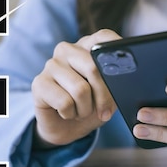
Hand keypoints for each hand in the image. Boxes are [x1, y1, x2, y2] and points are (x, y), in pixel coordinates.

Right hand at [31, 29, 120, 146]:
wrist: (65, 128)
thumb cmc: (90, 107)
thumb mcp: (110, 95)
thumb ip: (117, 82)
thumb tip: (126, 79)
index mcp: (87, 46)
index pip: (105, 39)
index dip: (117, 55)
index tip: (126, 75)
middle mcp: (67, 49)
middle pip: (93, 68)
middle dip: (104, 97)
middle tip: (104, 111)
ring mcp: (51, 64)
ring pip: (80, 89)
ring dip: (85, 109)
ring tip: (82, 111)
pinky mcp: (39, 83)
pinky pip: (64, 102)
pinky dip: (71, 114)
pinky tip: (67, 113)